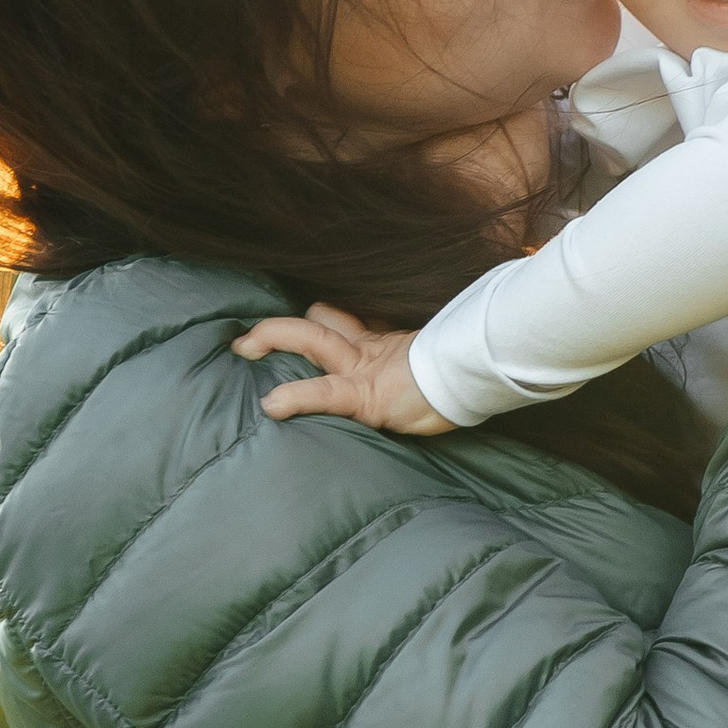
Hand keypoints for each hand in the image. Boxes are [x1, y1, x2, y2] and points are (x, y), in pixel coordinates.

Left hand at [233, 303, 454, 436]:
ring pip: (312, 338)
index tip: (290, 325)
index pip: (341, 324)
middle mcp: (369, 350)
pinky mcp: (367, 392)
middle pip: (318, 323)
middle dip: (278, 329)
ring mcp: (366, 367)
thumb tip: (425, 367)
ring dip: (272, 338)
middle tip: (246, 339)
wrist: (485, 375)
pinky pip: (324, 392)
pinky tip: (271, 405)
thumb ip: (417, 366)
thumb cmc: (467, 378)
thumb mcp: (436, 372)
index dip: (317, 322)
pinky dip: (296, 397)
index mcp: (383, 346)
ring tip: (243, 347)